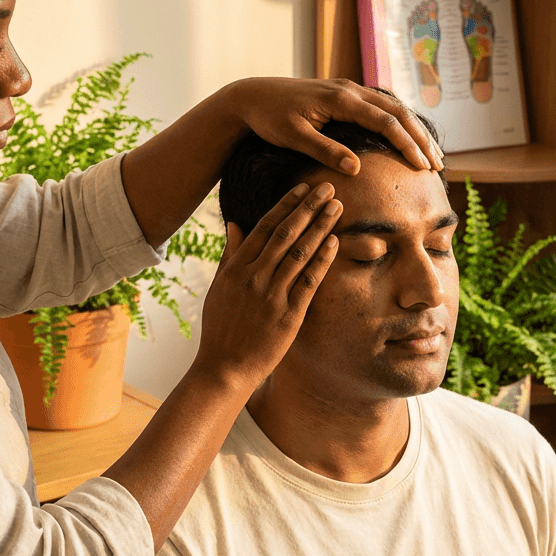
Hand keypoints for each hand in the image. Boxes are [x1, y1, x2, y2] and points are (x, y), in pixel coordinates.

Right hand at [193, 182, 341, 392]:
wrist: (224, 368)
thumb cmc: (220, 328)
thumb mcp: (218, 288)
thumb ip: (229, 255)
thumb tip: (236, 223)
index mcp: (236, 268)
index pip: (265, 227)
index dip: (286, 205)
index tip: (303, 188)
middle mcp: (253, 277)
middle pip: (286, 234)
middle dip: (309, 207)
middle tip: (327, 187)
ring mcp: (271, 295)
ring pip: (300, 252)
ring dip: (320, 227)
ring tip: (336, 207)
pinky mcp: (288, 315)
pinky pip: (308, 281)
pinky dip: (322, 260)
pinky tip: (334, 242)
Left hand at [224, 78, 444, 174]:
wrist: (253, 95)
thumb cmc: (270, 118)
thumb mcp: (294, 137)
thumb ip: (325, 150)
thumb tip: (356, 169)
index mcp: (342, 99)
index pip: (386, 122)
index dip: (407, 144)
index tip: (423, 167)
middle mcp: (351, 90)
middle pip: (399, 112)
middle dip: (421, 139)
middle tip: (438, 166)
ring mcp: (350, 91)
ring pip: (393, 108)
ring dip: (414, 131)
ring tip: (432, 156)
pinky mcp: (346, 96)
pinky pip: (382, 107)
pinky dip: (400, 123)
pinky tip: (408, 140)